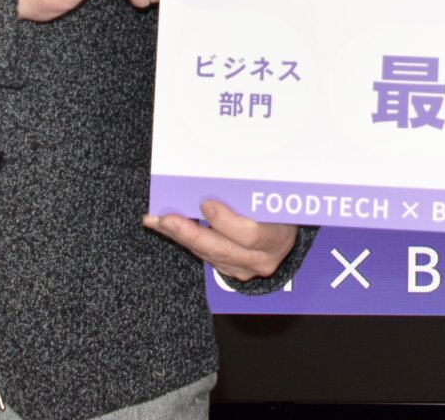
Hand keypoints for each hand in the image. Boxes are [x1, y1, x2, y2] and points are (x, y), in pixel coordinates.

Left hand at [143, 199, 298, 281]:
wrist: (288, 234)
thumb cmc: (281, 207)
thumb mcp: (275, 197)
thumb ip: (254, 192)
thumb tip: (223, 172)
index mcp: (278, 237)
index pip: (251, 235)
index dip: (226, 222)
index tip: (206, 203)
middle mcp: (262, 259)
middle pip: (222, 249)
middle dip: (191, 233)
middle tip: (167, 218)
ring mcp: (246, 269)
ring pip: (208, 255)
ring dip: (180, 236)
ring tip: (157, 220)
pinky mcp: (231, 271)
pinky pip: (204, 256)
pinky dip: (184, 240)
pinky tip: (167, 227)